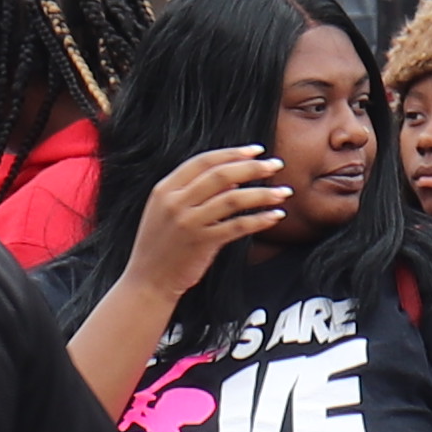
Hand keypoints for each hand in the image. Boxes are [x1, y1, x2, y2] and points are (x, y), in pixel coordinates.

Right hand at [126, 142, 291, 303]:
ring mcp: (188, 222)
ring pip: (233, 198)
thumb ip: (192, 192)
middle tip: (276, 165)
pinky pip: (238, 226)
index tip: (257, 150)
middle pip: (221, 175)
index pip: (203, 161)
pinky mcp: (202, 243)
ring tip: (284, 192)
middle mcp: (175, 202)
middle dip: (253, 167)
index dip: (233, 153)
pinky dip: (260, 219)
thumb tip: (233, 179)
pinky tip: (275, 216)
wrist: (148, 281)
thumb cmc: (161, 246)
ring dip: (263, 193)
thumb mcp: (166, 212)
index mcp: (165, 189)